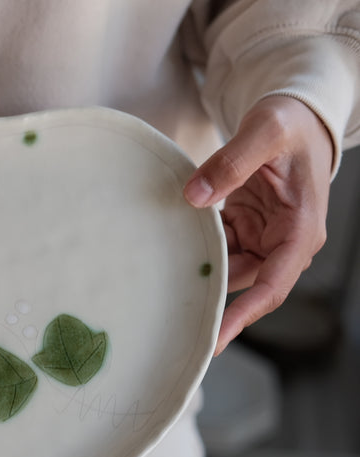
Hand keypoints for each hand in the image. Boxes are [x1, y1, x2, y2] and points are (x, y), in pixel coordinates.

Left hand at [184, 95, 331, 354]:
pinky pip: (218, 250)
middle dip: (211, 298)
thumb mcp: (265, 131)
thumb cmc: (290, 122)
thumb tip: (194, 197)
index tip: (215, 336)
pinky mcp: (245, 229)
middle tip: (168, 318)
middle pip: (245, 283)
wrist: (296, 117)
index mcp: (301, 229)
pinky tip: (166, 253)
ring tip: (158, 285)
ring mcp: (263, 237)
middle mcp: (285, 242)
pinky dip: (195, 251)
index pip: (273, 284)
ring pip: (227, 269)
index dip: (243, 313)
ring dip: (199, 272)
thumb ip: (231, 162)